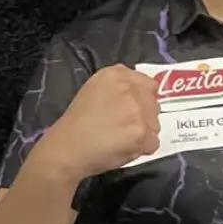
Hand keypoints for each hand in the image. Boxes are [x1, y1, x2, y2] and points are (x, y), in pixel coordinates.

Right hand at [37, 65, 161, 180]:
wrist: (67, 148)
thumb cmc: (77, 121)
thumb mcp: (95, 89)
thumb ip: (120, 85)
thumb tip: (143, 88)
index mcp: (116, 75)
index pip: (149, 83)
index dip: (143, 98)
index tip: (133, 108)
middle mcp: (129, 89)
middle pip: (154, 104)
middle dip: (144, 116)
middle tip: (123, 126)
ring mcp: (137, 111)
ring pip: (155, 123)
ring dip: (143, 132)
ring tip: (121, 137)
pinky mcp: (141, 133)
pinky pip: (153, 142)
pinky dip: (142, 148)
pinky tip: (125, 147)